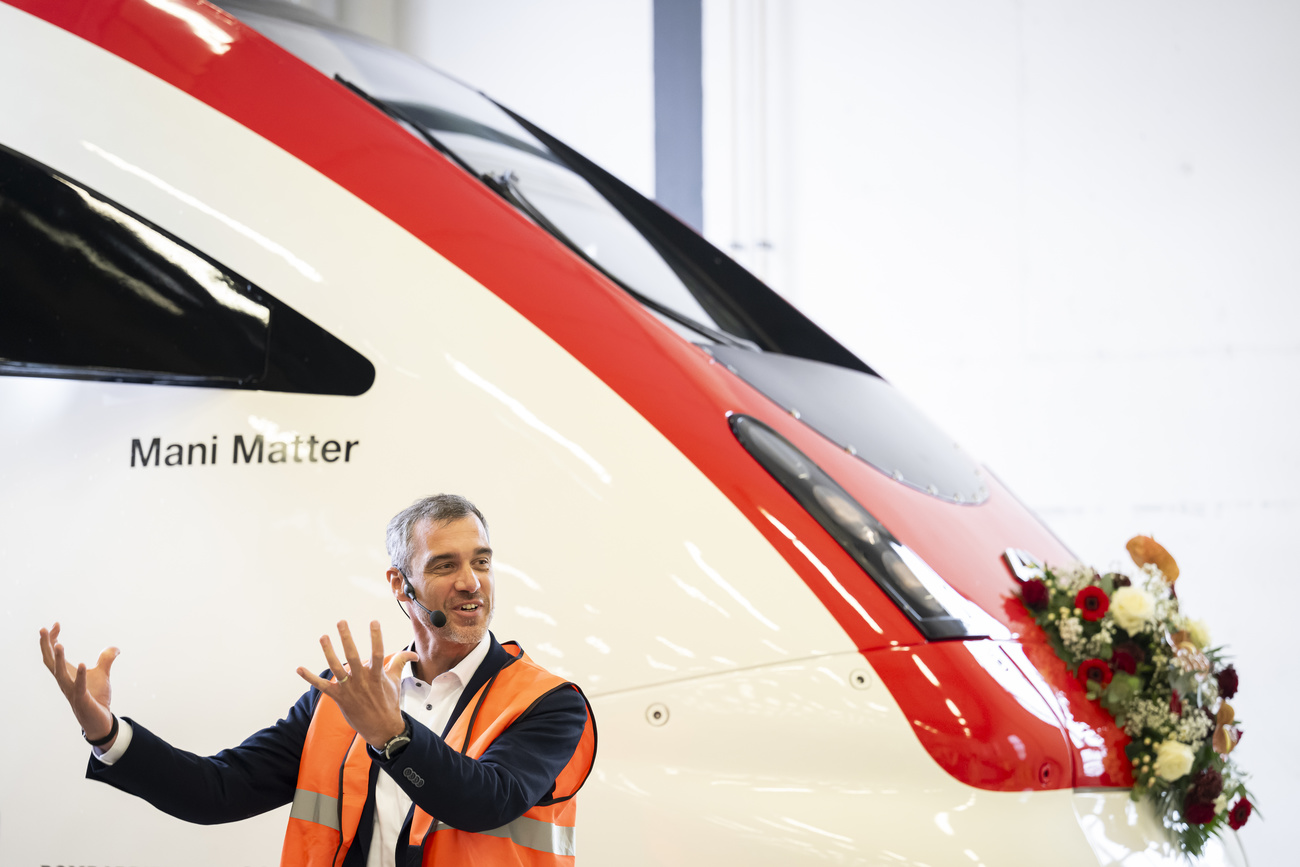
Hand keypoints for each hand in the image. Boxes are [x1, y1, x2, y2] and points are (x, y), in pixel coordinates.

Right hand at [39, 622, 119, 745]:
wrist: (99, 720)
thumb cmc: (96, 697)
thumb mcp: (102, 674)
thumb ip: (106, 659)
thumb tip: (116, 648)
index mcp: (67, 674)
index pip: (53, 655)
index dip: (52, 640)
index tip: (55, 624)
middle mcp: (65, 682)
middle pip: (50, 662)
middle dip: (46, 646)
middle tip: (42, 629)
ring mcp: (71, 691)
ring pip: (60, 674)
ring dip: (59, 659)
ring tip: (59, 644)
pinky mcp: (82, 699)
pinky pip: (79, 687)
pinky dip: (80, 675)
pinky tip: (83, 664)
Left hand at [297, 620, 416, 749]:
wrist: (382, 727)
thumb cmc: (389, 702)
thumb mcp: (395, 681)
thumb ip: (400, 663)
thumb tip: (414, 654)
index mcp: (376, 674)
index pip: (377, 652)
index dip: (376, 637)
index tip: (374, 622)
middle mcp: (361, 680)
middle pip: (352, 656)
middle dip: (346, 638)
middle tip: (341, 623)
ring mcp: (349, 689)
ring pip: (336, 668)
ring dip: (328, 652)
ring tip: (323, 637)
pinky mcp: (339, 698)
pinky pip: (322, 686)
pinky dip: (310, 678)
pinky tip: (299, 669)